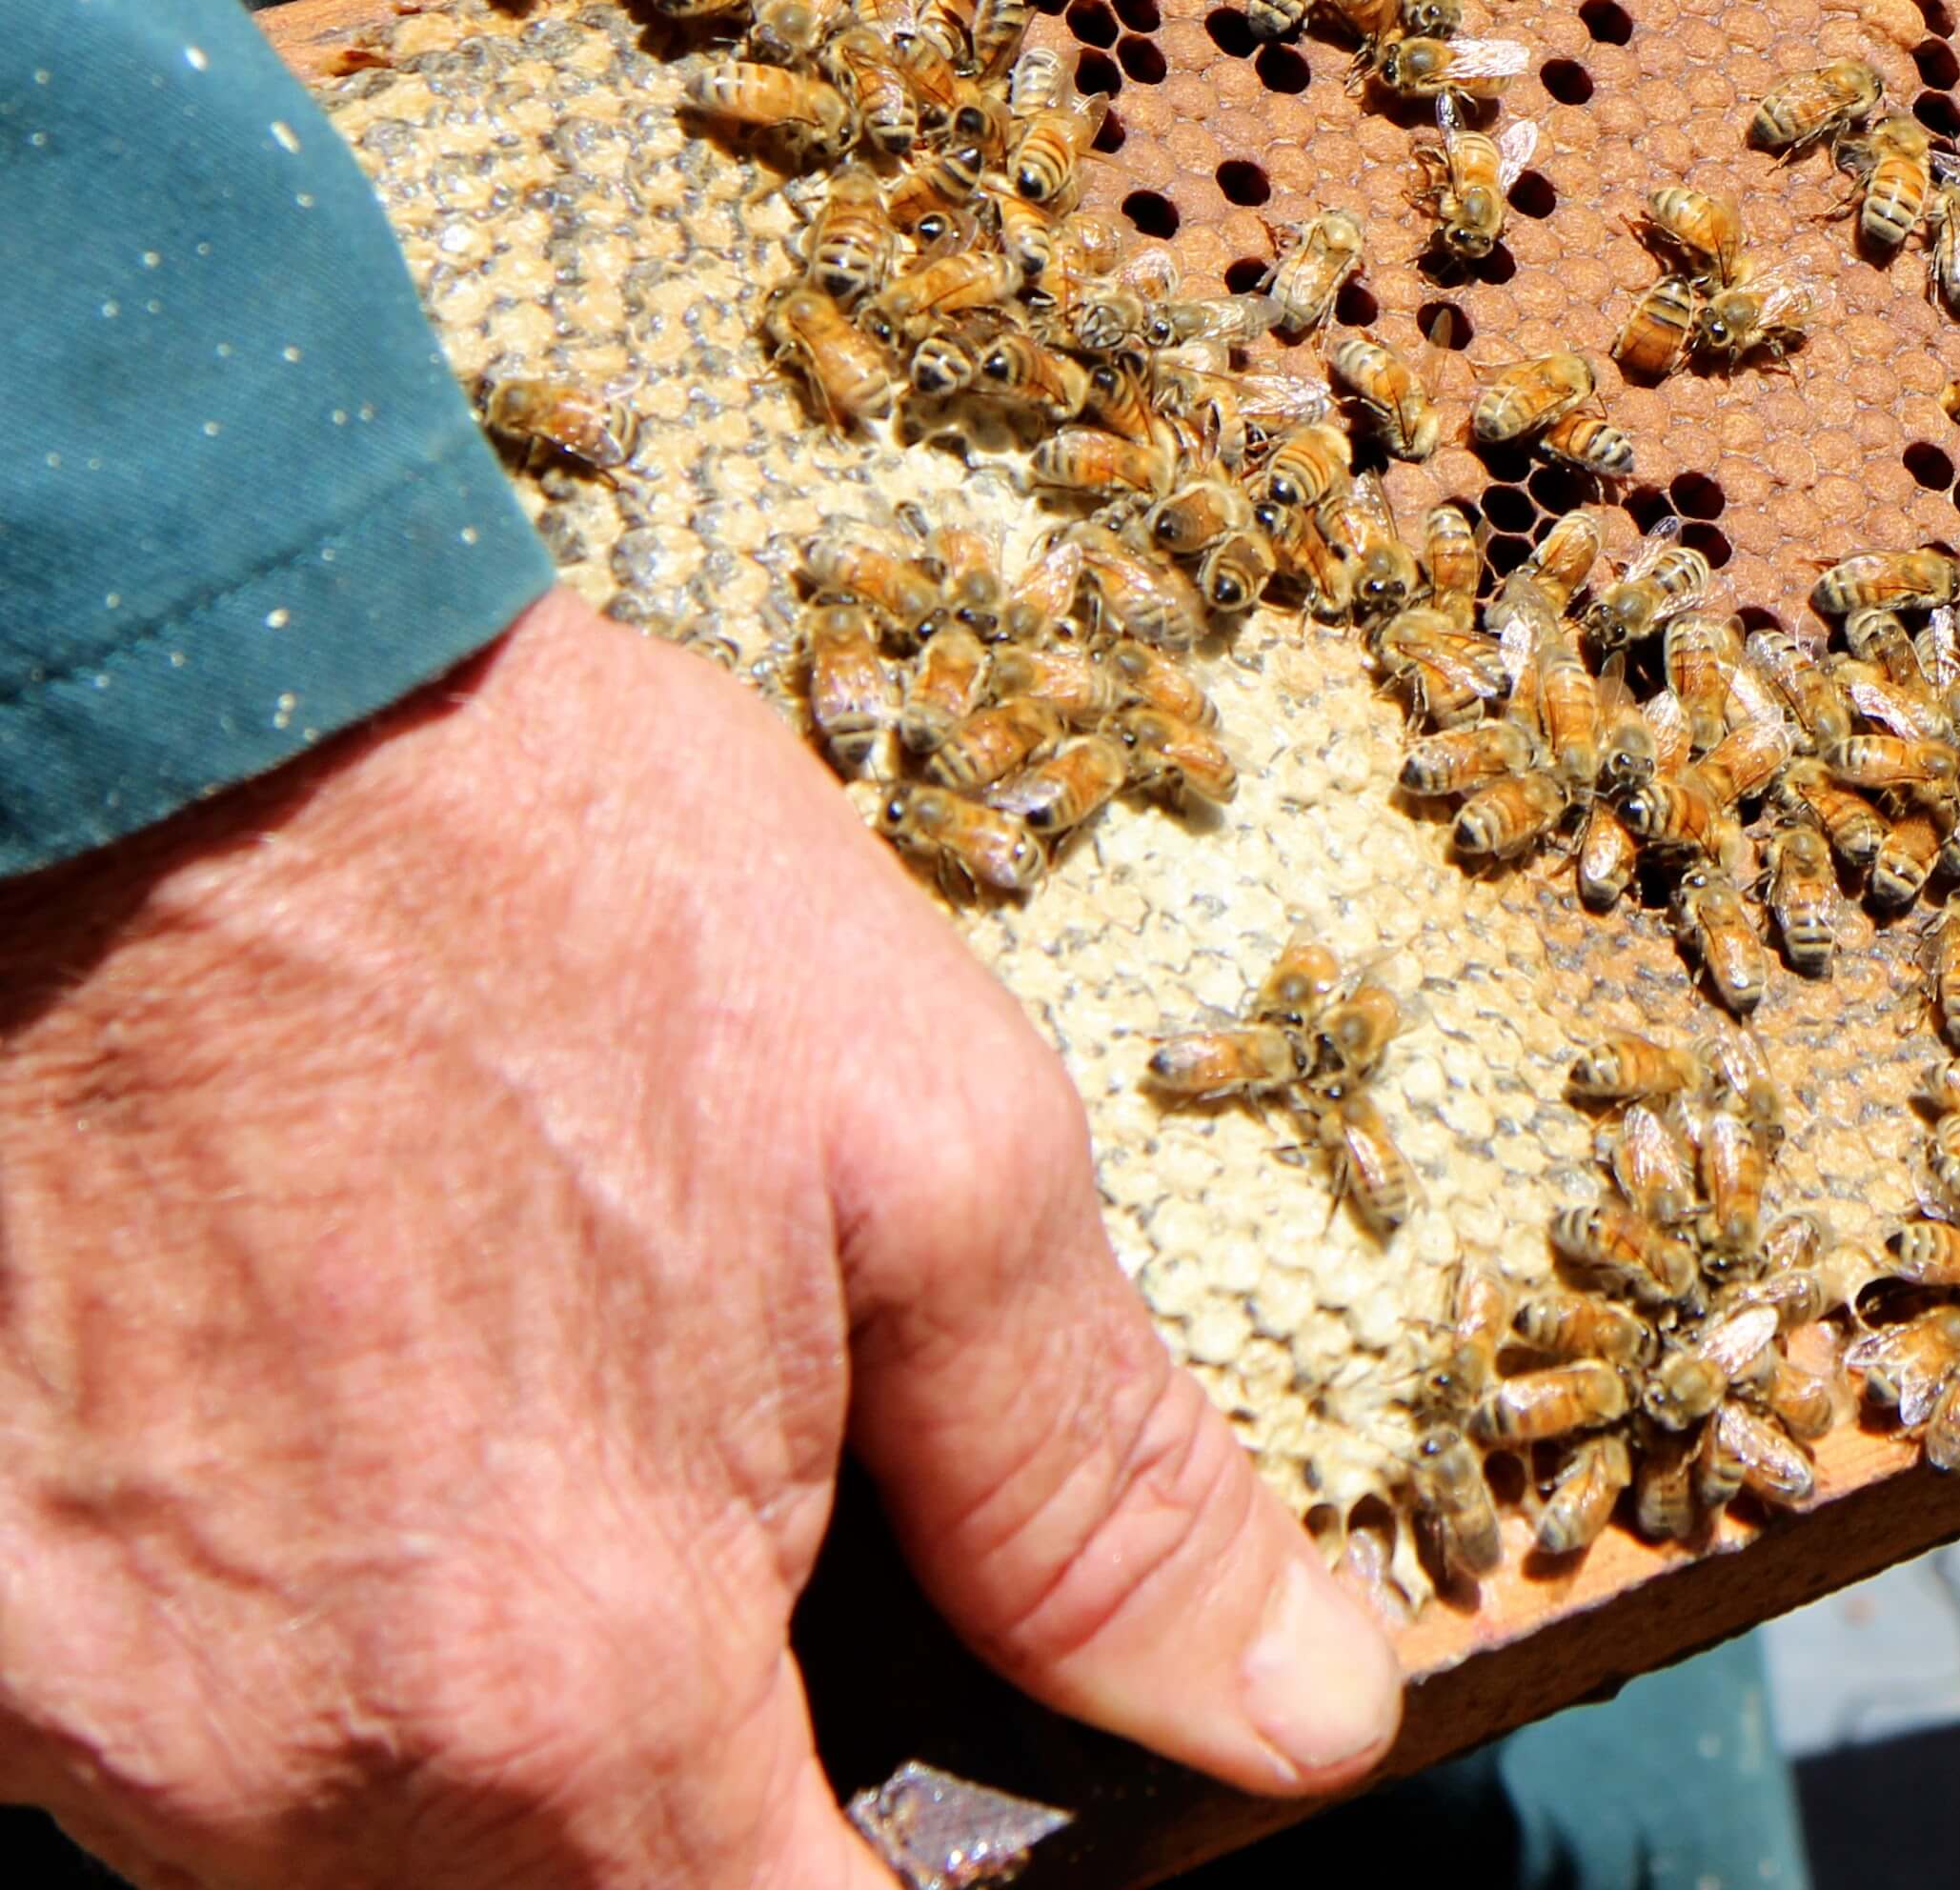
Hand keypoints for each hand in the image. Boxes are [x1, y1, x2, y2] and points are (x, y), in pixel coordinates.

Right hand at [0, 591, 1400, 1884]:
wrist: (180, 726)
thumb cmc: (552, 897)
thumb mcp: (936, 1156)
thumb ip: (1098, 1492)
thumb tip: (1295, 1706)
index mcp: (571, 1693)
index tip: (939, 1785)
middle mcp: (297, 1776)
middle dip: (699, 1799)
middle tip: (738, 1539)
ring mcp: (95, 1719)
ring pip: (360, 1856)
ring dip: (493, 1728)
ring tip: (543, 1441)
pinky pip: (186, 1747)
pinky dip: (307, 1647)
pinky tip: (367, 1434)